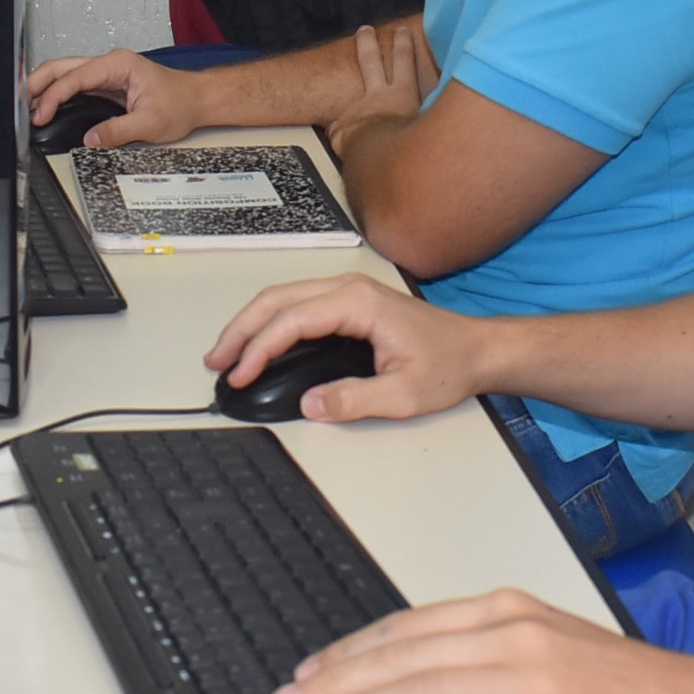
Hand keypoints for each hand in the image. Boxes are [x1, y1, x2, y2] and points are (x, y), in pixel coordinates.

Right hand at [26, 48, 200, 147]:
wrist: (198, 99)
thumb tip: (91, 139)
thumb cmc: (181, 103)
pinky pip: (74, 85)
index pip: (75, 77)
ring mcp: (106, 73)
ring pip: (65, 74)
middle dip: (37, 84)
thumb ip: (118, 131)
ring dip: (45, 89)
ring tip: (28, 109)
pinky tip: (47, 108)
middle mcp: (109, 64)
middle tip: (21, 106)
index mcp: (118, 65)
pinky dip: (57, 95)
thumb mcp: (151, 123)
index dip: (54, 96)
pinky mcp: (106, 84)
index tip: (41, 114)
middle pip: (62, 67)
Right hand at [204, 273, 492, 421]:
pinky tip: (259, 344)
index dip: (259, 348)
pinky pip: (298, 304)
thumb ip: (353, 400)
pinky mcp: (350, 302)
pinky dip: (271, 322)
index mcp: (359, 303)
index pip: (292, 319)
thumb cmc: (449, 364)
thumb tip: (309, 405)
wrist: (477, 350)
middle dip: (241, 330)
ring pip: (283, 297)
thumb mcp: (403, 394)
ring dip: (251, 323)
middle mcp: (349, 288)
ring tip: (227, 355)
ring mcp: (348, 292)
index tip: (240, 374)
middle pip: (277, 299)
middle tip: (216, 362)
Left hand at [268, 589, 693, 693]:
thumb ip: (486, 659)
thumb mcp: (551, 650)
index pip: (407, 629)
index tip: (304, 676)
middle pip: (404, 660)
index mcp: (508, 614)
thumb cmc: (633, 691)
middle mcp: (516, 639)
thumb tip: (409, 686)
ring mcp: (538, 687)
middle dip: (335, 686)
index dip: (348, 654)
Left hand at [326, 23, 437, 160]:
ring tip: (335, 73)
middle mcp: (377, 96)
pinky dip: (340, 130)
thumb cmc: (409, 146)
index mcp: (401, 94)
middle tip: (364, 29)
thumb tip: (452, 110)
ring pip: (349, 91)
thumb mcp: (428, 124)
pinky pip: (339, 126)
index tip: (402, 30)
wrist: (379, 159)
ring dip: (343, 87)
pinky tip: (335, 134)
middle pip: (371, 62)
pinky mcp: (340, 125)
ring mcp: (357, 109)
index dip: (403, 45)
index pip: (404, 62)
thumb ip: (433, 113)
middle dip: (368, 44)